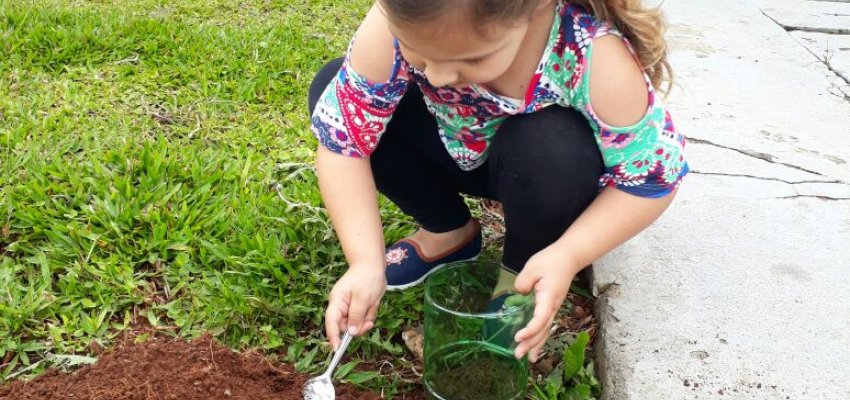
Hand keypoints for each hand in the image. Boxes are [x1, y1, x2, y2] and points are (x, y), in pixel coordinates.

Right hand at [325, 263, 385, 349]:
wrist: (373, 266)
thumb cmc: (366, 278)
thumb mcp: (363, 297)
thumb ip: (356, 315)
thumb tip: (351, 332)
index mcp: (337, 301)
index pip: (331, 322)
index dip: (333, 336)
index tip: (336, 349)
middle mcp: (341, 307)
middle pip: (346, 327)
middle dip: (359, 326)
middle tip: (369, 322)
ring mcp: (350, 308)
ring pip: (357, 324)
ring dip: (367, 317)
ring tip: (372, 304)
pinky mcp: (358, 309)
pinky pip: (365, 319)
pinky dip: (371, 313)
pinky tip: (373, 303)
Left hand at [513, 244, 581, 361]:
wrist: (569, 257)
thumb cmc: (551, 261)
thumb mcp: (532, 267)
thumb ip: (523, 282)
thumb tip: (520, 294)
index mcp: (548, 298)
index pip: (540, 319)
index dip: (529, 330)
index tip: (518, 337)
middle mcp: (553, 307)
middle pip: (542, 329)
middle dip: (530, 344)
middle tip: (517, 355)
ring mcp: (554, 308)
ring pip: (545, 330)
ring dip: (536, 344)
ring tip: (528, 358)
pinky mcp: (551, 306)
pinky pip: (545, 325)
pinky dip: (540, 337)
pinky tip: (535, 345)